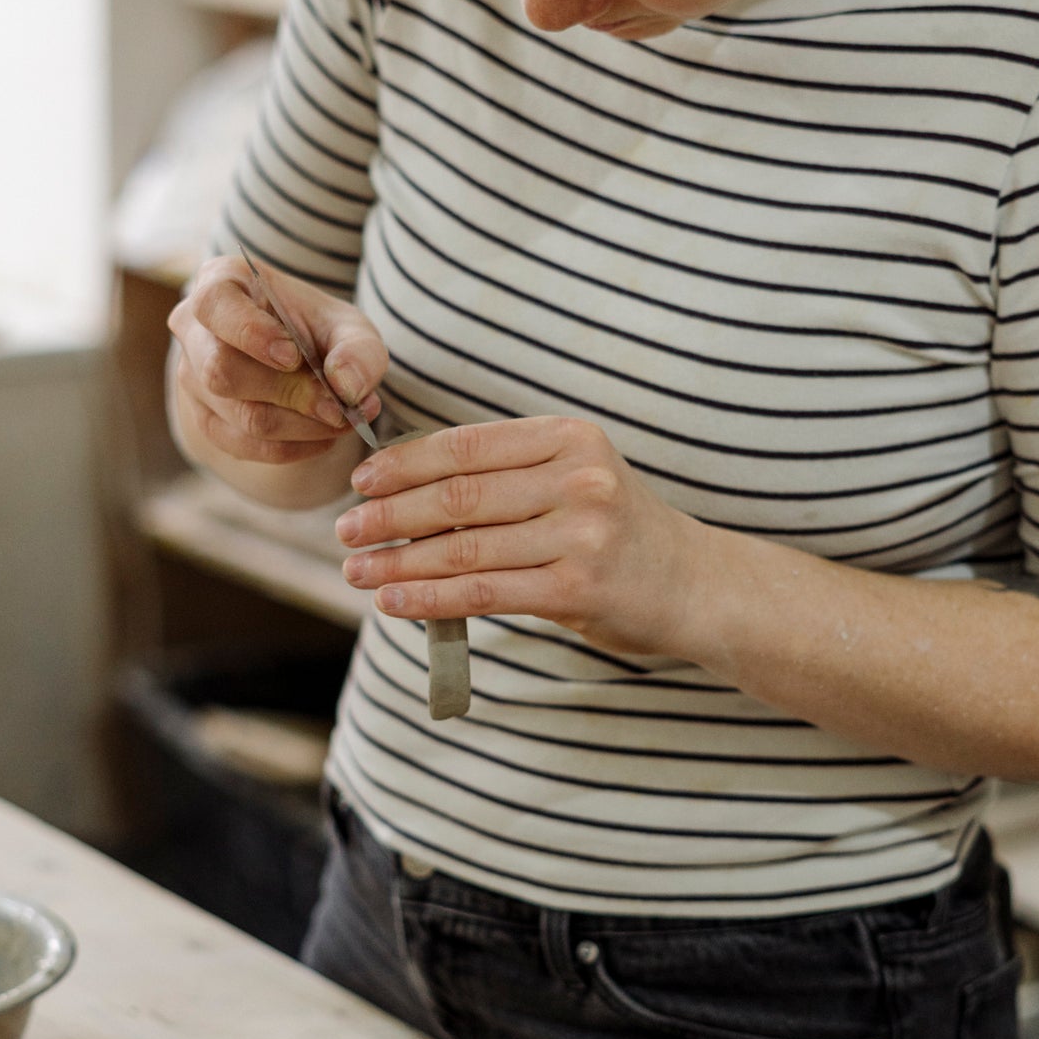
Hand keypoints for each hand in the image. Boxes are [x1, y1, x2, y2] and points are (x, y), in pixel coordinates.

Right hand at [169, 256, 386, 465]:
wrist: (303, 357)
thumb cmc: (318, 331)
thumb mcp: (350, 328)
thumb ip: (358, 350)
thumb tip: (346, 386)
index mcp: (221, 283)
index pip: (214, 305)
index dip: (250, 333)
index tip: (293, 356)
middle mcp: (194, 330)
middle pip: (223, 372)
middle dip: (290, 394)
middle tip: (339, 407)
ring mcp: (193, 379)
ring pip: (240, 416)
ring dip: (301, 427)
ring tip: (342, 421)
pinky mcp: (207, 420)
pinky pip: (244, 446)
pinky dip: (292, 448)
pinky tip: (324, 438)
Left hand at [335, 417, 707, 657]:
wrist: (693, 584)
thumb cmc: (617, 532)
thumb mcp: (573, 479)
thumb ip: (506, 476)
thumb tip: (405, 489)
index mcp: (568, 437)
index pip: (466, 445)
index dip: (404, 464)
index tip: (361, 482)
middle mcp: (578, 478)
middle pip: (458, 496)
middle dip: (390, 515)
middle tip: (345, 531)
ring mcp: (580, 534)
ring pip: (464, 548)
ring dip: (399, 562)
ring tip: (356, 571)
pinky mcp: (576, 587)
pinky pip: (483, 592)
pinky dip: (430, 598)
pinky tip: (394, 601)